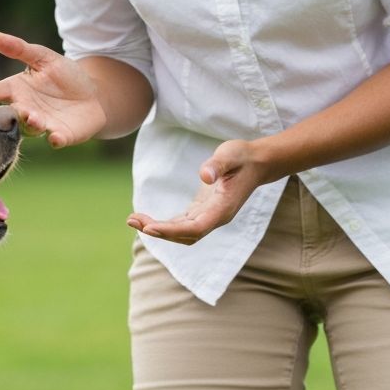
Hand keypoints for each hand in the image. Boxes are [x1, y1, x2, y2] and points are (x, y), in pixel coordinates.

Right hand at [0, 31, 107, 147]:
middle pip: (14, 113)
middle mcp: (26, 110)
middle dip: (14, 112)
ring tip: (34, 119)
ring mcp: (43, 124)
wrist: (93, 94)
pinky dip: (55, 139)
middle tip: (17, 108)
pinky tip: (55, 137)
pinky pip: (56, 139)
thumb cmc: (63, 75)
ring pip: (32, 128)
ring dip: (32, 124)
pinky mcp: (62, 135)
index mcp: (18, 90)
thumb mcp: (43, 58)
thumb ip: (19, 49)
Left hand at [127, 139, 264, 244]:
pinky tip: (149, 220)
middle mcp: (216, 217)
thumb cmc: (242, 157)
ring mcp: (210, 216)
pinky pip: (183, 224)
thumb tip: (204, 175)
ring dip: (159, 229)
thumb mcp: (230, 155)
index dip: (172, 230)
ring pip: (182, 232)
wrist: (256, 162)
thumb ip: (217, 165)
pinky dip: (166, 224)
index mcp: (223, 209)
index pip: (195, 228)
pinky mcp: (204, 210)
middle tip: (132, 220)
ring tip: (134, 220)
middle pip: (185, 234)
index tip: (150, 227)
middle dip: (159, 231)